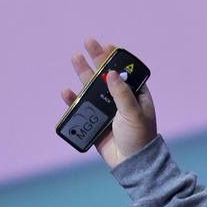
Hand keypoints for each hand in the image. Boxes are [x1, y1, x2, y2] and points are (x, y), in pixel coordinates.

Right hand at [60, 37, 157, 168]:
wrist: (131, 164)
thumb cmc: (139, 137)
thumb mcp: (133, 112)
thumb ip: (121, 93)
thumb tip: (109, 73)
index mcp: (136, 95)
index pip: (124, 72)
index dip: (115, 59)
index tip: (107, 45)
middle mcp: (120, 100)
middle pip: (105, 76)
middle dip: (96, 59)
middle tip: (88, 42)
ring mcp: (107, 110)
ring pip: (92, 89)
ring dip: (83, 74)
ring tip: (75, 58)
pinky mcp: (95, 122)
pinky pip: (82, 108)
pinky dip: (73, 100)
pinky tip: (67, 91)